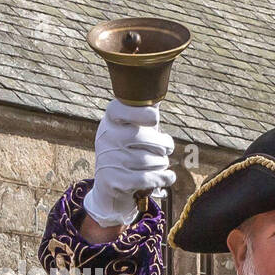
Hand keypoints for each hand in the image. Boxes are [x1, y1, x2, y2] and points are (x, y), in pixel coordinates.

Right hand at [83, 99, 175, 229]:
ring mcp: (110, 160)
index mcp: (111, 121)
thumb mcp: (132, 130)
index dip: (141, 113)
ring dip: (162, 164)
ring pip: (152, 160)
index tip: (154, 119)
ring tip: (159, 164)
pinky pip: (150, 178)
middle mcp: (107, 138)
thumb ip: (144, 112)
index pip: (122, 110)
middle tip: (166, 149)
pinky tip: (168, 176)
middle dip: (164, 145)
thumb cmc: (129, 153)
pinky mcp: (116, 181)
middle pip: (146, 138)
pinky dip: (164, 178)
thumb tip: (157, 84)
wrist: (110, 190)